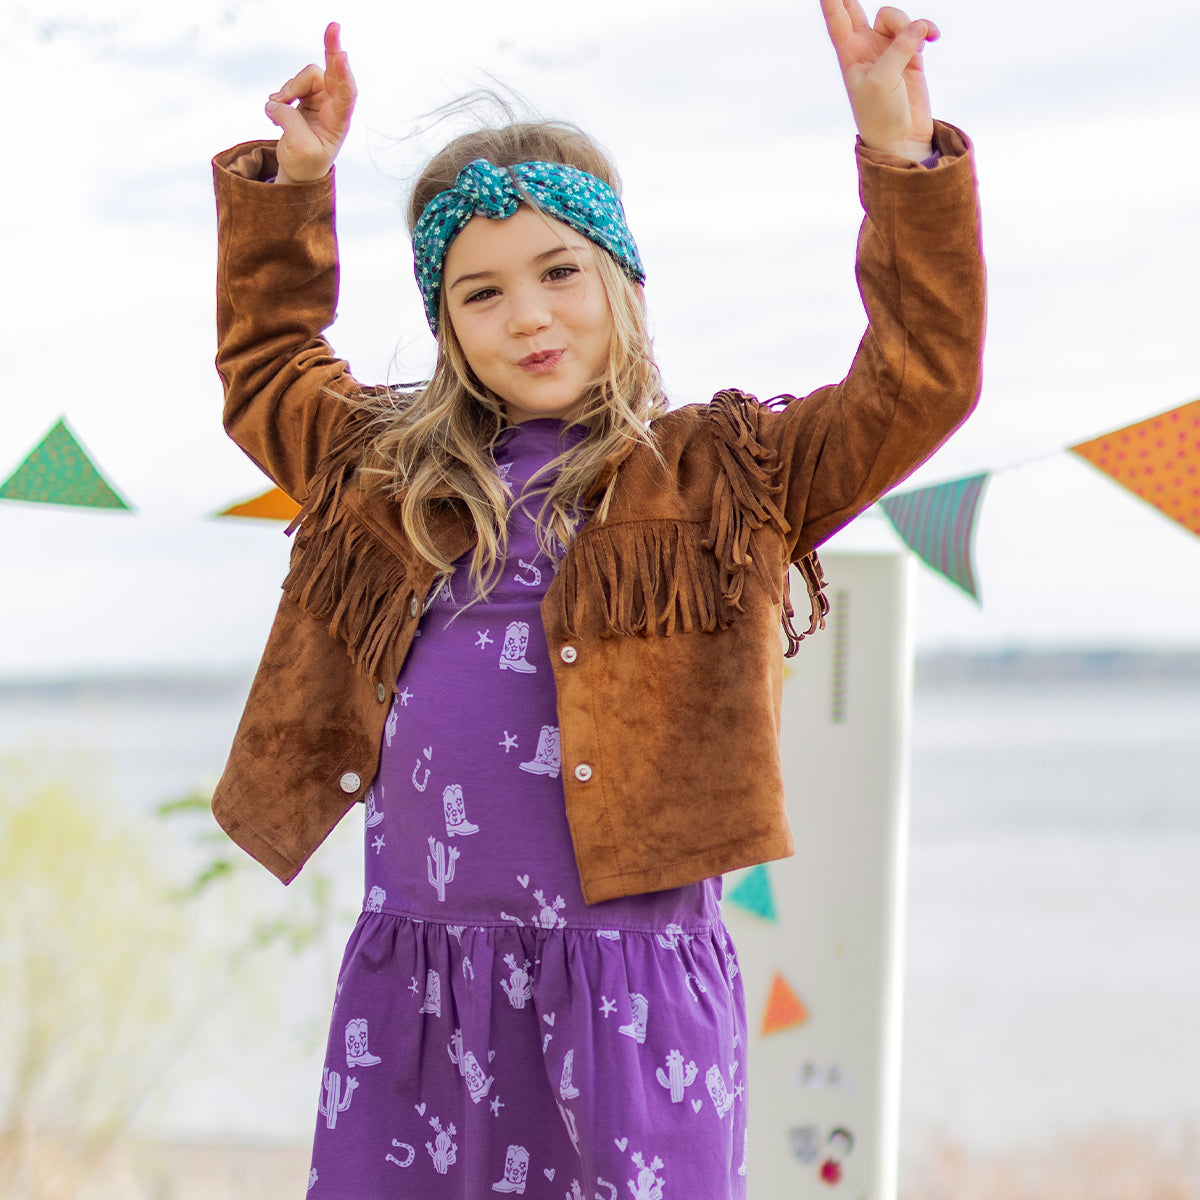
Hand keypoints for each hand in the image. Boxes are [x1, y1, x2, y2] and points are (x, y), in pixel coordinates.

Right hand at [265, 22, 357, 183]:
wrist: (299, 170)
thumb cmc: (306, 164)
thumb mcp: (299, 148)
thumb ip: (290, 121)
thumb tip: (276, 102)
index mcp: (339, 121)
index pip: (347, 94)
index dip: (344, 74)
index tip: (342, 55)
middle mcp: (333, 106)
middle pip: (334, 71)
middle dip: (332, 48)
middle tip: (334, 25)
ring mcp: (320, 98)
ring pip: (303, 77)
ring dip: (287, 90)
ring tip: (276, 111)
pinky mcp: (306, 96)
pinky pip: (292, 83)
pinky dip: (281, 94)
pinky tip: (275, 109)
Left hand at [819, 1, 937, 159]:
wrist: (901, 138)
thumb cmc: (880, 114)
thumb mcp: (883, 80)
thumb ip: (898, 47)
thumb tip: (920, 26)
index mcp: (848, 53)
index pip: (835, 17)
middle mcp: (865, 47)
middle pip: (854, 8)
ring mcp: (887, 48)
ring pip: (894, 16)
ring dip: (906, 25)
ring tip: (915, 49)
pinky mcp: (910, 53)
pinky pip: (918, 27)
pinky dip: (926, 29)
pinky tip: (932, 38)